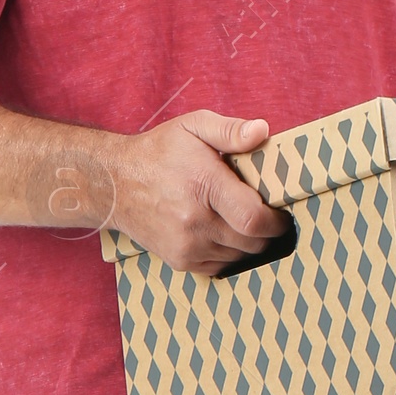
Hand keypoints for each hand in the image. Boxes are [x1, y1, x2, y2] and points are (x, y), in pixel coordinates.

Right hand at [101, 111, 283, 272]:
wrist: (114, 184)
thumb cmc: (158, 153)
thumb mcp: (193, 127)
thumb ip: (230, 130)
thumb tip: (263, 131)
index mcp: (203, 186)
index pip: (254, 219)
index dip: (276, 221)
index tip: (280, 211)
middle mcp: (194, 222)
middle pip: (251, 243)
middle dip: (267, 233)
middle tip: (268, 216)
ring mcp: (185, 246)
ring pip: (238, 257)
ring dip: (248, 244)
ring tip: (243, 221)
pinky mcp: (179, 261)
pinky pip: (220, 267)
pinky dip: (229, 254)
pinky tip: (223, 233)